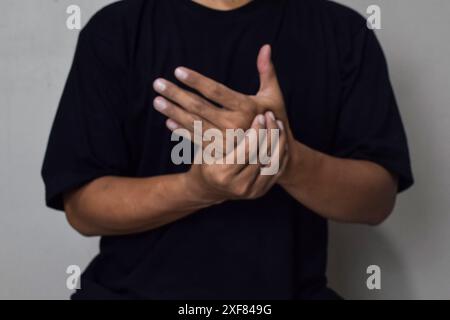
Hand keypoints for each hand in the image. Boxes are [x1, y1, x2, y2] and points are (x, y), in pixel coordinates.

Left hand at [152, 45, 292, 146]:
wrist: (276, 155)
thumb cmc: (274, 120)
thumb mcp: (274, 96)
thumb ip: (267, 71)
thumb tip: (266, 46)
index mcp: (247, 108)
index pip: (216, 91)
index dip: (196, 80)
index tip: (178, 70)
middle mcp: (235, 125)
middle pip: (199, 107)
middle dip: (176, 94)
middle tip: (157, 84)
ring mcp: (226, 141)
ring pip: (195, 124)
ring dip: (174, 112)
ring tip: (157, 101)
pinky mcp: (221, 153)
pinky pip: (197, 140)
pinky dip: (182, 131)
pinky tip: (168, 121)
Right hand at [186, 113, 288, 202]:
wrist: (208, 188)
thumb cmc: (205, 160)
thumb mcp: (206, 145)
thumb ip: (218, 132)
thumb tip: (227, 107)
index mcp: (223, 174)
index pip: (247, 150)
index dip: (256, 131)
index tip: (260, 116)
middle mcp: (239, 186)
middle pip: (262, 156)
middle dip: (270, 133)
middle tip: (271, 116)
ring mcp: (251, 191)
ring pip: (273, 163)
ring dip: (279, 141)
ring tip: (278, 124)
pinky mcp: (260, 191)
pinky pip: (277, 170)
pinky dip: (282, 152)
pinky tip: (280, 136)